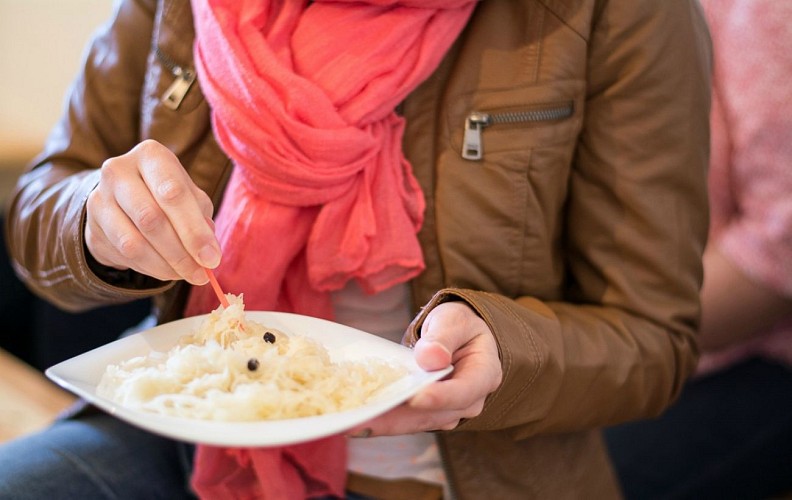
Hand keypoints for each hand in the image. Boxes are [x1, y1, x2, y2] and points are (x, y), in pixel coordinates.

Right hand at [85, 140, 220, 284]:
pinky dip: (150, 268)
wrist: (124, 199)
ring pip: (134, 242)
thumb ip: (201, 219)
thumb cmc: (166, 194)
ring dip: (165, 265)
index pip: (173, 193)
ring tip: (187, 274)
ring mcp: (99, 199)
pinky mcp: (91, 226)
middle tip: (201, 274)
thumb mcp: (190, 196)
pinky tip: (167, 270)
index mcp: (150, 155)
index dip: (194, 230)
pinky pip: (123, 255)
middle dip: (181, 253)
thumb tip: (208, 253)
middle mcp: (118, 171)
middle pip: (151, 218)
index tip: (211, 259)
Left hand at [349, 301, 501, 435]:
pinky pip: (405, 420)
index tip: (415, 398)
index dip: (439, 397)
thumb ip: (443, 336)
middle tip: (366, 419)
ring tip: (353, 423)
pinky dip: (382, 420)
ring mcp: (447, 411)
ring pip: (416, 422)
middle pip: (434, 415)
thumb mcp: (454, 320)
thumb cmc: (459, 326)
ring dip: (385, 424)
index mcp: (483, 375)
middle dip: (399, 419)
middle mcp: (468, 401)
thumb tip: (431, 357)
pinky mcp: (426, 413)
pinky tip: (357, 419)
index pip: (463, 392)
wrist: (457, 337)